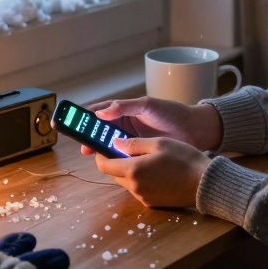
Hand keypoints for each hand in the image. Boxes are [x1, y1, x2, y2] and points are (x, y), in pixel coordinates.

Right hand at [78, 97, 221, 155]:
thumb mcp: (147, 105)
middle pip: (101, 131)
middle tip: (82, 144)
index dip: (86, 117)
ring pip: (109, 145)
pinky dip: (113, 160)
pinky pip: (121, 157)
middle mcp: (125, 126)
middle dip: (89, 137)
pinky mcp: (139, 154)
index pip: (100, 113)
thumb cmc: (172, 113)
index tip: (73, 121)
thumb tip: (100, 113)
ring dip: (99, 149)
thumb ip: (125, 107)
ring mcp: (131, 141)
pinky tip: (108, 163)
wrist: (194, 130)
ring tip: (91, 153)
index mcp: (125, 111)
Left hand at [92, 137, 211, 208]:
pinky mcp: (152, 203)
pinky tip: (154, 171)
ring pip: (126, 182)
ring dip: (128, 171)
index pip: (103, 165)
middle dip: (115, 161)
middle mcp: (134, 187)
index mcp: (133, 170)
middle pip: (113, 174)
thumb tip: (115, 143)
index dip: (101, 154)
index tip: (105, 145)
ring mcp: (143, 197)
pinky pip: (138, 189)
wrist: (205, 183)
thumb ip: (133, 143)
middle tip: (126, 149)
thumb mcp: (158, 143)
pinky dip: (140, 180)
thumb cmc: (183, 159)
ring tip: (145, 158)